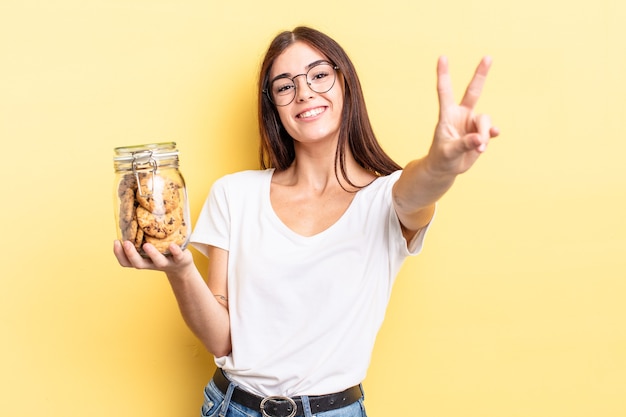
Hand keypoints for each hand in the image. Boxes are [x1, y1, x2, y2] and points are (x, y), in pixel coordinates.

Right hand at [113, 240, 194, 274]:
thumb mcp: (151, 245)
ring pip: (158, 261)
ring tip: (146, 245)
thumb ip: (142, 235)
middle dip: (130, 254)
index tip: (115, 242)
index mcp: (143, 259)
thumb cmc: (162, 251)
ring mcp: (166, 262)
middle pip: (138, 263)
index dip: (119, 254)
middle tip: (126, 243)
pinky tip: (172, 245)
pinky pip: (177, 256)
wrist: (181, 265)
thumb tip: (133, 211)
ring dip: (151, 254)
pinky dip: (175, 251)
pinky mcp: (180, 260)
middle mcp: (152, 263)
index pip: (126, 262)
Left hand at [429, 56, 499, 175]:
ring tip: (478, 148)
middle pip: (473, 91)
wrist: (446, 168)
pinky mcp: (481, 133)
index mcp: (447, 115)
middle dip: (481, 74)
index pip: (445, 91)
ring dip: (484, 134)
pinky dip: (491, 134)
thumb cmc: (441, 158)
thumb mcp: (448, 152)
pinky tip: (494, 135)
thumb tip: (480, 139)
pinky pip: (491, 130)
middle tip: (488, 57)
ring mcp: (472, 123)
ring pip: (485, 120)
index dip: (443, 74)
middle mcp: (461, 115)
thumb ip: (464, 144)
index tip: (442, 57)